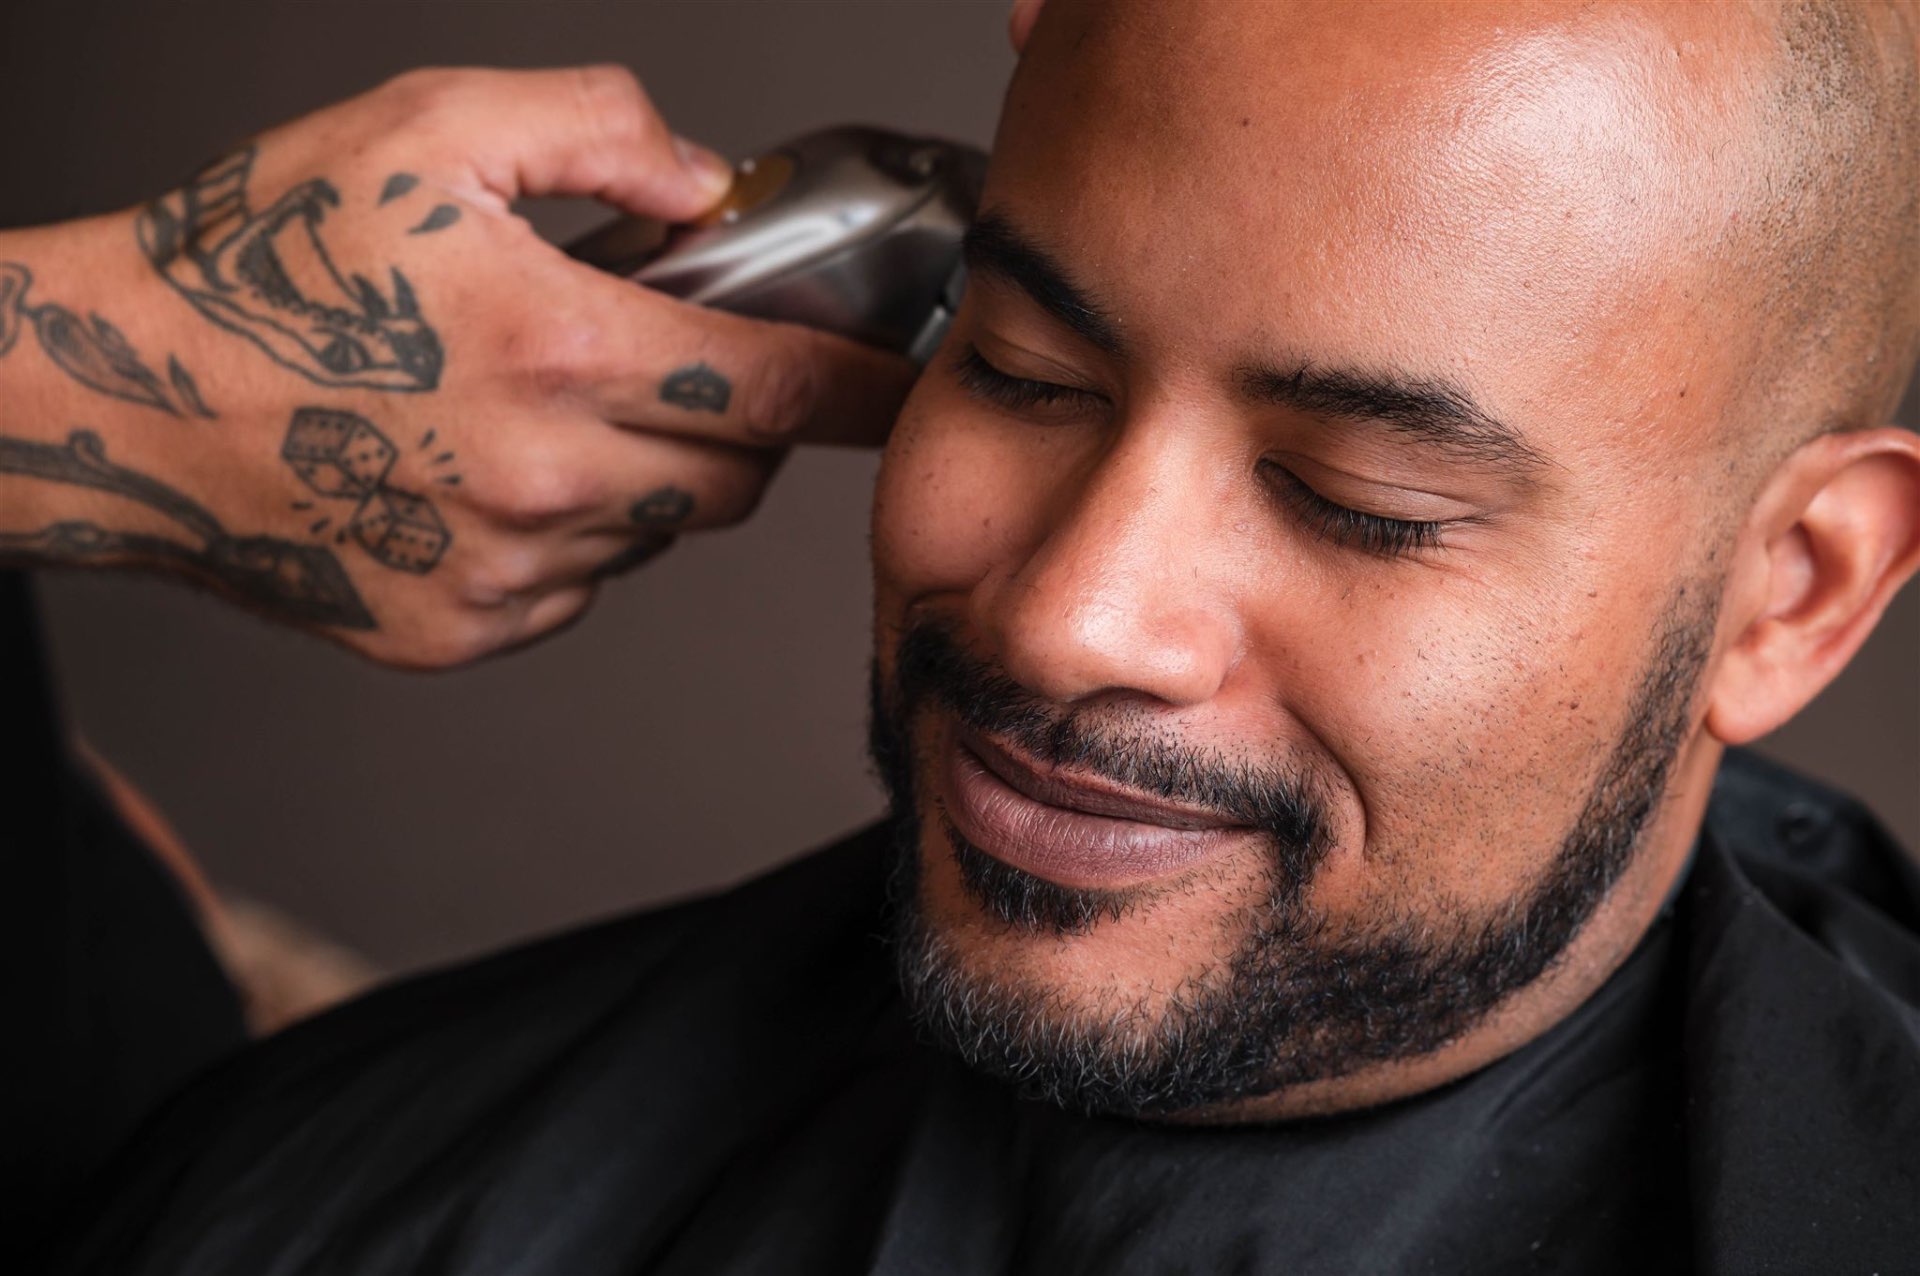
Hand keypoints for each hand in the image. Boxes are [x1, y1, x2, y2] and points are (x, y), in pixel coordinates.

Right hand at [0, 66, 915, 667]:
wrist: (116, 404)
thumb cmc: (257, 261)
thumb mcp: (427, 130)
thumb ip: (594, 130)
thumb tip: (706, 185)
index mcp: (556, 349)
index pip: (779, 387)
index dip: (859, 386)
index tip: (898, 385)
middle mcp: (544, 480)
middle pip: (735, 476)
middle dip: (738, 422)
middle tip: (678, 364)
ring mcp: (502, 572)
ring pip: (654, 534)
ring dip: (640, 476)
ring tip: (537, 409)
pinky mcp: (460, 631)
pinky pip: (577, 589)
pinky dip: (566, 535)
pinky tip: (480, 475)